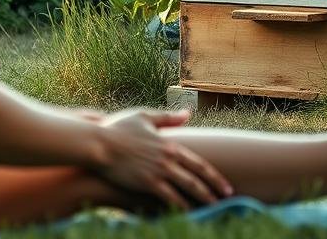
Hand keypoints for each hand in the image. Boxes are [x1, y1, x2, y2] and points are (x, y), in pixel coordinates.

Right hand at [98, 108, 232, 208]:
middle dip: (215, 191)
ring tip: (213, 209)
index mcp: (170, 144)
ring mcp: (159, 171)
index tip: (226, 187)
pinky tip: (188, 214)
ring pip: (188, 189)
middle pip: (198, 178)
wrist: (99, 143)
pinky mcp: (147, 183)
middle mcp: (168, 158)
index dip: (215, 176)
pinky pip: (170, 198)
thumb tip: (188, 113)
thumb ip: (168, 117)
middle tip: (227, 200)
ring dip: (202, 200)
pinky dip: (181, 207)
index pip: (199, 163)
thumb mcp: (145, 117)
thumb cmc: (118, 128)